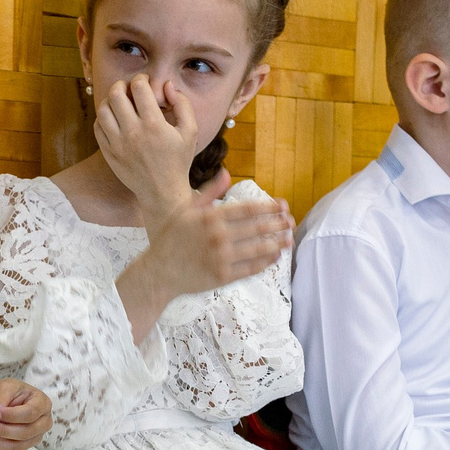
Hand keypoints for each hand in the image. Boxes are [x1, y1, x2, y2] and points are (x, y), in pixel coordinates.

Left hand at [0, 377, 49, 449]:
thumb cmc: (13, 391)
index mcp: (42, 404)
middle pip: (25, 433)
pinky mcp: (24, 446)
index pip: (29, 413)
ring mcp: (35, 437)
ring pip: (16, 446)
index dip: (11, 415)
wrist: (13, 399)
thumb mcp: (6, 386)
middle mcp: (43, 423)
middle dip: (2, 431)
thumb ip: (1, 398)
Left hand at [94, 74, 204, 218]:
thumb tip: (167, 85)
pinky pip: (98, 127)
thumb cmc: (178, 161)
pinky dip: (103, 117)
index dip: (141, 79)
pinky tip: (114, 118)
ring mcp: (117, 144)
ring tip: (120, 102)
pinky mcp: (109, 153)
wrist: (162, 192)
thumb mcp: (190, 131)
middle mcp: (133, 133)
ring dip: (111, 100)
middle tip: (129, 88)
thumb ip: (182, 104)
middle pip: (116, 94)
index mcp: (154, 125)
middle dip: (122, 84)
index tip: (145, 82)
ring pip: (103, 109)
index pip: (138, 87)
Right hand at [139, 173, 292, 301]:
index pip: (248, 209)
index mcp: (211, 217)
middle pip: (257, 228)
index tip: (282, 205)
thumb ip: (209, 192)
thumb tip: (227, 173)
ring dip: (277, 243)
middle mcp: (218, 236)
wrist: (159, 272)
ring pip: (258, 249)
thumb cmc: (172, 239)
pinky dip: (266, 262)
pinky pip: (251, 268)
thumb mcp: (186, 210)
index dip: (269, 207)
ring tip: (289, 238)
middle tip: (291, 221)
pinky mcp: (223, 277)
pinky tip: (275, 256)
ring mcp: (221, 258)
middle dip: (278, 224)